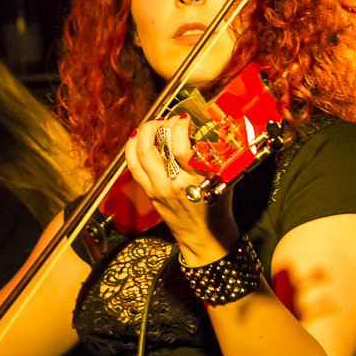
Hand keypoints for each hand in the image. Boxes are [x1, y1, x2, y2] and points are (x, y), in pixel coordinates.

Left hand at [125, 114, 238, 264]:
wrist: (205, 238)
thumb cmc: (218, 208)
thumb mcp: (224, 180)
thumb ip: (215, 155)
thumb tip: (209, 126)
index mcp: (195, 180)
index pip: (180, 146)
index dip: (179, 126)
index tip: (185, 118)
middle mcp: (172, 184)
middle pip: (153, 146)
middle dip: (159, 125)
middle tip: (169, 119)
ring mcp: (157, 189)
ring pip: (140, 153)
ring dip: (145, 132)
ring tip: (154, 124)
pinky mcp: (149, 193)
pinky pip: (133, 166)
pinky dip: (132, 148)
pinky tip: (138, 137)